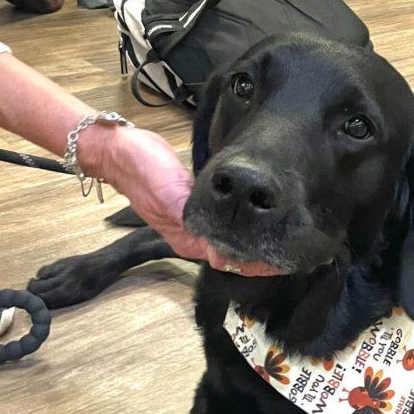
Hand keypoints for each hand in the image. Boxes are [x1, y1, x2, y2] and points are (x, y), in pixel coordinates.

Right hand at [97, 125, 281, 273]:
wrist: (121, 150)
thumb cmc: (143, 171)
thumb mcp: (171, 198)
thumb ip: (193, 225)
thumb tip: (220, 255)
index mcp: (188, 241)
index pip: (228, 261)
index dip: (255, 263)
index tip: (281, 259)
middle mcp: (193, 236)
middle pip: (232, 252)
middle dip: (260, 252)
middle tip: (292, 243)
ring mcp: (193, 221)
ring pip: (230, 236)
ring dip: (253, 237)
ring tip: (283, 230)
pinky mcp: (195, 203)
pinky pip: (223, 218)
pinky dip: (242, 220)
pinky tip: (259, 211)